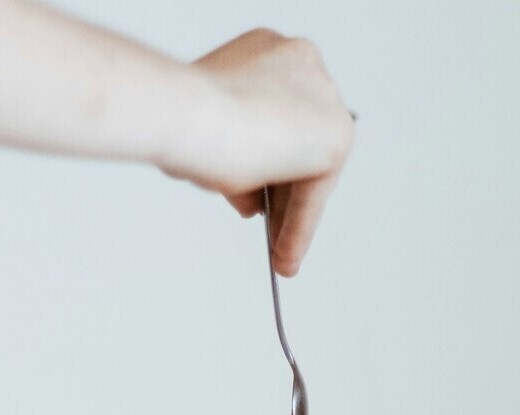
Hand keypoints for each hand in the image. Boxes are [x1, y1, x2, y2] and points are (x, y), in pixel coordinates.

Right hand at [171, 29, 353, 276]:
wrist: (189, 115)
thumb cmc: (184, 117)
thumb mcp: (210, 140)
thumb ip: (237, 158)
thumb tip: (252, 198)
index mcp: (270, 54)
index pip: (278, 119)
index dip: (268, 164)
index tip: (261, 196)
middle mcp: (302, 66)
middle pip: (296, 146)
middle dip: (282, 194)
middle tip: (270, 229)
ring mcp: (324, 97)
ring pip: (307, 171)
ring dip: (291, 217)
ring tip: (278, 253)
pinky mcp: (335, 135)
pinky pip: (314, 193)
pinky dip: (299, 228)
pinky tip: (285, 255)